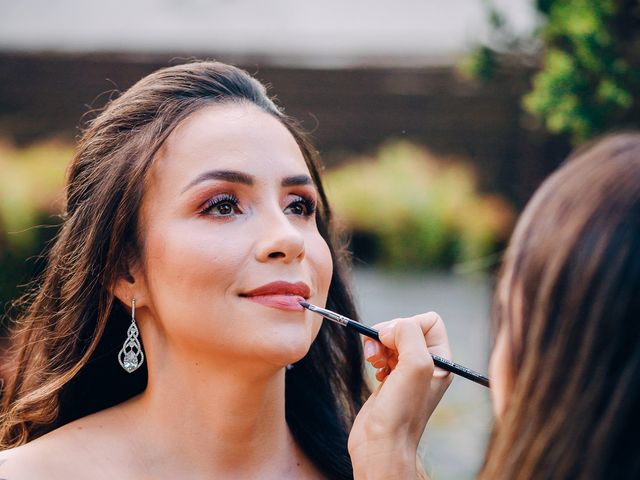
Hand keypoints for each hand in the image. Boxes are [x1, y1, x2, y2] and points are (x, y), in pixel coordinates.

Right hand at [348, 312, 452, 478]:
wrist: (381, 444)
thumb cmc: (401, 411)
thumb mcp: (415, 365)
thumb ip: (408, 334)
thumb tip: (391, 327)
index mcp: (441, 360)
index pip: (429, 320)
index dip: (407, 324)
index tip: (391, 343)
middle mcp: (427, 364)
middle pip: (406, 327)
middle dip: (388, 334)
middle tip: (378, 353)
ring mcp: (408, 372)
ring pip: (392, 339)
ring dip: (378, 344)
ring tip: (373, 361)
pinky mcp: (390, 378)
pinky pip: (382, 352)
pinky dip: (374, 354)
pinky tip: (374, 369)